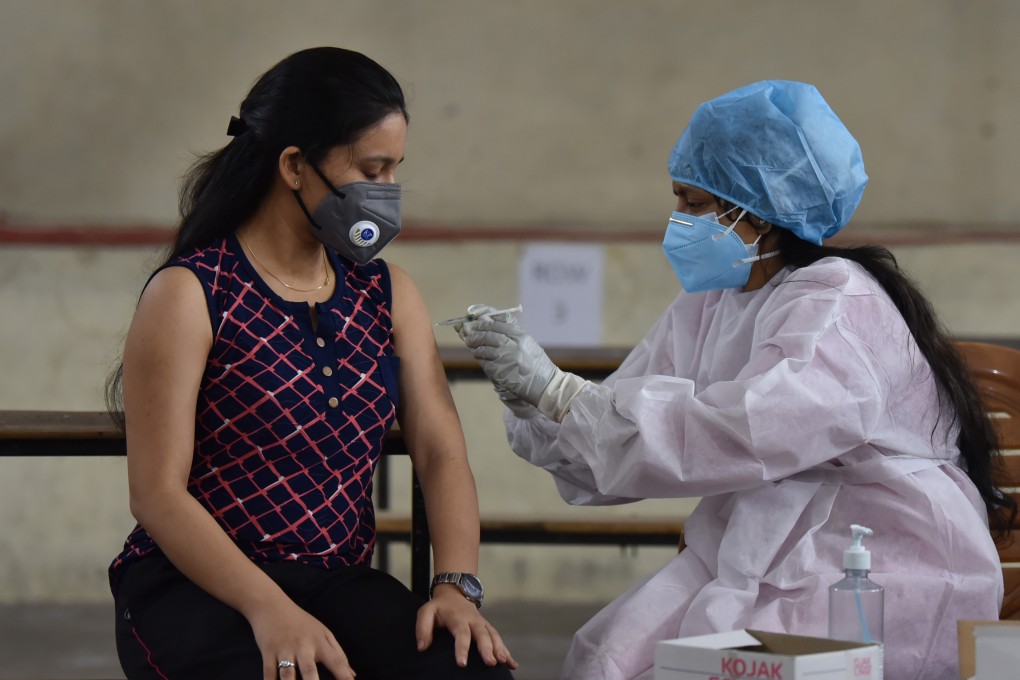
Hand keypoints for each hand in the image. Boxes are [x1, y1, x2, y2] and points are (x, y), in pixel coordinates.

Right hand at [249, 599, 355, 679]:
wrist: (272, 606)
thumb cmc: (300, 622)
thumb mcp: (323, 633)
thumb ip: (338, 654)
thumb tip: (352, 675)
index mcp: (320, 642)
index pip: (336, 660)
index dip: (344, 675)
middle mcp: (303, 646)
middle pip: (309, 669)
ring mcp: (284, 650)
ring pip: (287, 674)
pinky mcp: (268, 652)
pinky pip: (268, 673)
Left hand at [415, 586, 517, 669]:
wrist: (455, 593)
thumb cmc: (439, 607)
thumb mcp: (426, 611)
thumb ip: (422, 628)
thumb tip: (422, 647)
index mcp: (458, 618)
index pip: (461, 634)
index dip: (462, 648)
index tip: (462, 663)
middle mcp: (473, 621)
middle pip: (482, 635)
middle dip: (487, 649)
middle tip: (491, 662)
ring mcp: (482, 624)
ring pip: (494, 636)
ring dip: (500, 649)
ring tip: (504, 662)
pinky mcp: (488, 628)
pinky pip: (499, 639)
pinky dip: (507, 651)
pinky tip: (512, 664)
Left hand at [457, 304, 587, 420]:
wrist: (546, 385)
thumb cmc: (537, 365)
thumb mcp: (528, 345)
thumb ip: (512, 336)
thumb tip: (490, 327)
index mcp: (520, 336)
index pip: (497, 324)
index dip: (483, 322)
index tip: (475, 322)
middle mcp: (514, 346)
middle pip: (488, 335)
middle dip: (476, 334)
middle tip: (468, 335)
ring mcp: (507, 359)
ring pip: (485, 349)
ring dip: (476, 347)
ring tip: (472, 346)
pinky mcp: (502, 372)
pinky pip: (486, 363)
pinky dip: (481, 359)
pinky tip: (480, 358)